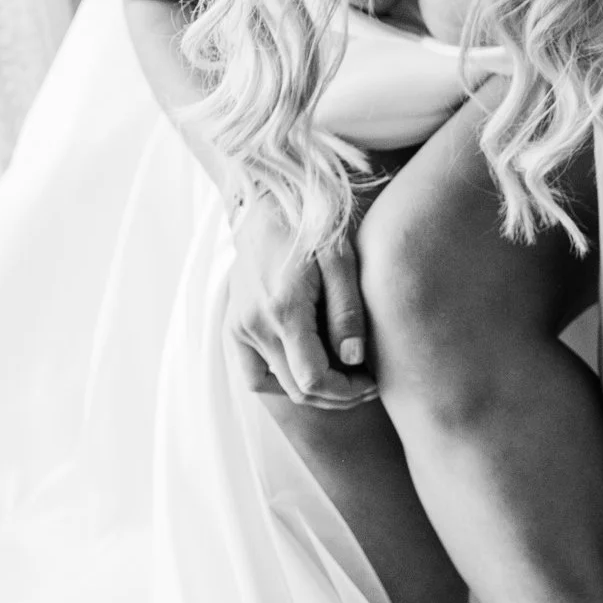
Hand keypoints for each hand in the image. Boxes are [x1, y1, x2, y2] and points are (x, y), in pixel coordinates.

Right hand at [225, 192, 377, 408]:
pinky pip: (252, 376)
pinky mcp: (231, 328)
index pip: (314, 380)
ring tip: (339, 375)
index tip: (371, 380)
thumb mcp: (341, 261)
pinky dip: (280, 381)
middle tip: (364, 380)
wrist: (265, 207)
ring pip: (276, 388)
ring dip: (311, 391)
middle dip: (337, 394)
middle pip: (298, 390)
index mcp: (284, 311)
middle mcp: (254, 326)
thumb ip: (348, 312)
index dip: (347, 391)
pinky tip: (304, 366)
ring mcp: (238, 329)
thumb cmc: (311, 229)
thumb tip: (354, 360)